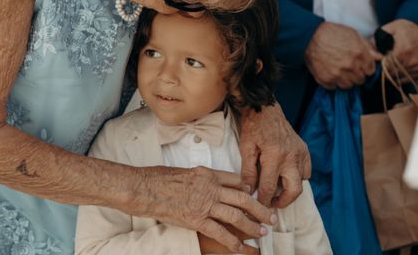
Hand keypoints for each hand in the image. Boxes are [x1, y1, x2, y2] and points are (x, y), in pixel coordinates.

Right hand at [141, 166, 273, 253]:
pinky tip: (242, 249)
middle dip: (260, 209)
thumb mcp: (184, 171)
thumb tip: (207, 183)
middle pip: (243, 198)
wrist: (144, 188)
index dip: (248, 190)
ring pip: (236, 215)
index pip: (235, 180)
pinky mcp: (196, 219)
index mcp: (207, 173)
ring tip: (263, 233)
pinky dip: (233, 242)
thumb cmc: (159, 178)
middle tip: (272, 217)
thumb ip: (200, 177)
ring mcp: (204, 204)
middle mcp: (210, 187)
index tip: (256, 197)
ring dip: (252, 225)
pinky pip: (220, 232)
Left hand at [238, 103, 311, 207]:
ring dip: (289, 189)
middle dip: (283, 202)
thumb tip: (249, 192)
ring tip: (276, 189)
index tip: (259, 206)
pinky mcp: (304, 149)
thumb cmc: (253, 126)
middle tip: (272, 204)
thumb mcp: (246, 148)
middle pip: (293, 191)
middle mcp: (291, 156)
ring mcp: (300, 153)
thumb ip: (247, 172)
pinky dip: (298, 177)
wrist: (265, 108)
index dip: (263, 200)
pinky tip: (285, 175)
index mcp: (274, 156)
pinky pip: (306, 171)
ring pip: (301, 182)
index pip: (269, 187)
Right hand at [305, 22, 381, 89]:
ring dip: (345, 80)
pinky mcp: (325, 79)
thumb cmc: (331, 33)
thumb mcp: (352, 34)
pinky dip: (332, 82)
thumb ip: (367, 47)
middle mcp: (350, 67)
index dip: (365, 67)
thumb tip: (379, 57)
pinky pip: (333, 87)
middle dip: (356, 74)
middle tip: (348, 67)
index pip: (370, 71)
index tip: (360, 65)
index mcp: (360, 55)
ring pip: (347, 86)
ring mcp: (337, 75)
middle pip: (360, 80)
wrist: (309, 36)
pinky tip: (329, 72)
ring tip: (338, 71)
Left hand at [380, 19, 417, 80]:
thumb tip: (369, 52)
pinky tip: (397, 69)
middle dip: (385, 70)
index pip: (387, 66)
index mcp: (402, 51)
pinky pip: (408, 79)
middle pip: (392, 73)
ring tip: (389, 66)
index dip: (380, 65)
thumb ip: (376, 39)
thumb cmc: (405, 28)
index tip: (378, 60)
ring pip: (399, 78)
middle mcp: (411, 61)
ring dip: (392, 74)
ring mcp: (417, 66)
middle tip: (382, 63)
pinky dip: (401, 77)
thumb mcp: (389, 29)